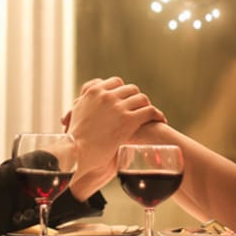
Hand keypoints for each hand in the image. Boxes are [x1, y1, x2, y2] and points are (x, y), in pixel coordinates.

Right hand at [65, 77, 165, 194]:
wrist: (75, 153)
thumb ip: (83, 105)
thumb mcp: (75, 114)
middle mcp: (106, 95)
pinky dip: (157, 115)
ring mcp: (118, 106)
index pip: (116, 82)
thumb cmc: (74, 140)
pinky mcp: (128, 120)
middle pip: (131, 89)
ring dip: (147, 106)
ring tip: (152, 116)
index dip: (124, 91)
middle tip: (141, 110)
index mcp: (93, 92)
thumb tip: (82, 104)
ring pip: (142, 98)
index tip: (127, 100)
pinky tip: (161, 120)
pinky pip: (149, 111)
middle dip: (137, 99)